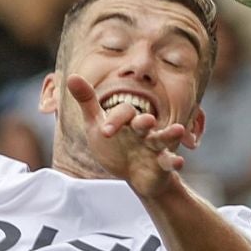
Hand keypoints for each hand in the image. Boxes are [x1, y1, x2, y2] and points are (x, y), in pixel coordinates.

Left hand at [64, 75, 191, 199]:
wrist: (134, 174)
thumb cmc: (114, 146)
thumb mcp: (97, 124)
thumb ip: (87, 102)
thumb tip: (72, 76)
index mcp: (127, 120)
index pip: (123, 113)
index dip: (114, 121)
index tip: (105, 132)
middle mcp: (143, 131)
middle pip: (144, 123)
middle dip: (144, 122)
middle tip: (146, 120)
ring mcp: (154, 147)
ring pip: (162, 138)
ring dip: (169, 135)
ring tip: (178, 131)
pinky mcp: (162, 165)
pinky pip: (169, 162)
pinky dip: (174, 162)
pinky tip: (178, 162)